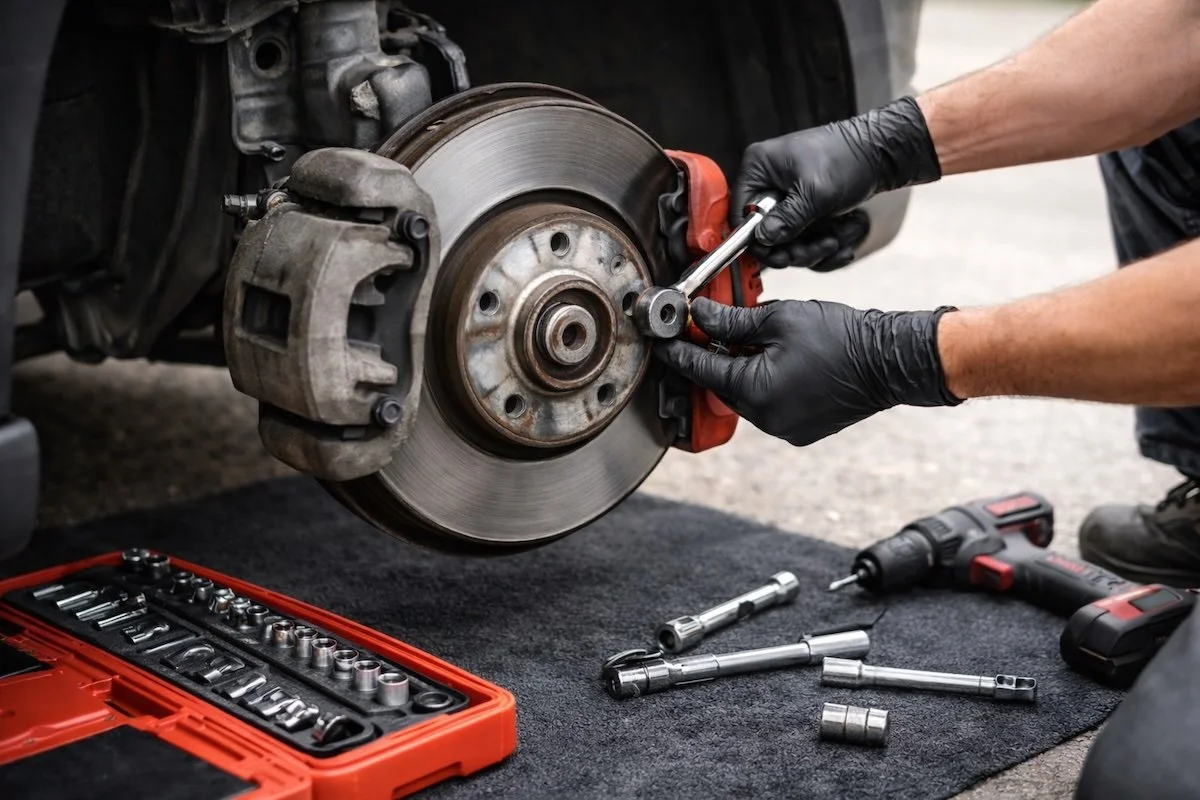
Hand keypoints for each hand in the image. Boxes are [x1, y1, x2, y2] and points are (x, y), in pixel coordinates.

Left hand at [654, 297, 960, 445]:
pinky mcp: (801, 429)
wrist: (891, 360)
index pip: (701, 369)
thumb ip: (731, 321)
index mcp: (756, 392)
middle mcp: (767, 419)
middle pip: (720, 386)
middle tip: (703, 330)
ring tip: (743, 341)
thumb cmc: (842, 336)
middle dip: (711, 358)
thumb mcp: (778, 318)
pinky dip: (762, 384)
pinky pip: (768, 406)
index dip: (679, 349)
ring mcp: (785, 429)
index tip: (663, 337)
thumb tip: (699, 315)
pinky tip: (769, 360)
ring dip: (738, 371)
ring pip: (744, 397)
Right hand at [733, 97, 940, 269]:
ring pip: (786, 238)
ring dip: (811, 248)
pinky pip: (802, 235)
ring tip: (835, 241)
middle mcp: (767, 181)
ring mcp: (785, 194)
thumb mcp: (815, 194)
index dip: (758, 239)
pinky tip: (839, 240)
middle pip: (765, 231)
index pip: (741, 213)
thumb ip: (786, 220)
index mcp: (760, 168)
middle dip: (794, 247)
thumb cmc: (849, 158)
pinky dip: (820, 243)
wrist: (881, 152)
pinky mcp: (801, 205)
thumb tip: (763, 240)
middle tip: (817, 249)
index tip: (780, 255)